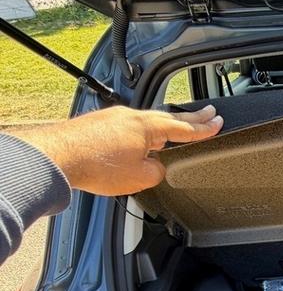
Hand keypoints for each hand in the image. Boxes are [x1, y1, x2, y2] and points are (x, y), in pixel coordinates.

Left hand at [13, 105, 222, 194]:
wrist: (56, 157)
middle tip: (207, 113)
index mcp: (148, 127)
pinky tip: (138, 140)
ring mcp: (113, 118)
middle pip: (168, 117)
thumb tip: (155, 167)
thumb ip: (156, 171)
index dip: (203, 128)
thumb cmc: (96, 166)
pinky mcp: (98, 124)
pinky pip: (127, 126)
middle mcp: (132, 117)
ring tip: (175, 129)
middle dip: (190, 118)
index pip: (183, 128)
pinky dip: (140, 132)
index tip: (217, 122)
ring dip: (163, 126)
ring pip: (147, 121)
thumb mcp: (140, 177)